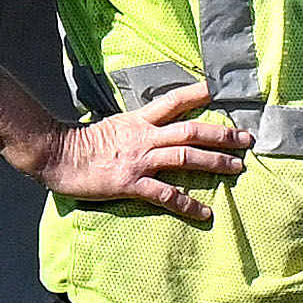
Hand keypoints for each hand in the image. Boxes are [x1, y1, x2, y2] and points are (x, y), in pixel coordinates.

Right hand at [31, 89, 253, 221]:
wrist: (56, 156)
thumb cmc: (79, 144)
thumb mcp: (111, 127)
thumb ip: (133, 128)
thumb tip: (149, 131)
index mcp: (138, 121)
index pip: (174, 101)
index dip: (198, 93)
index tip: (220, 90)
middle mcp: (144, 137)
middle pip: (191, 131)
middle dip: (222, 135)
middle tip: (247, 139)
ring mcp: (139, 160)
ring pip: (186, 157)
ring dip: (215, 162)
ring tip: (238, 168)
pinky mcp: (131, 183)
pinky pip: (166, 194)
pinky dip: (188, 204)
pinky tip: (205, 212)